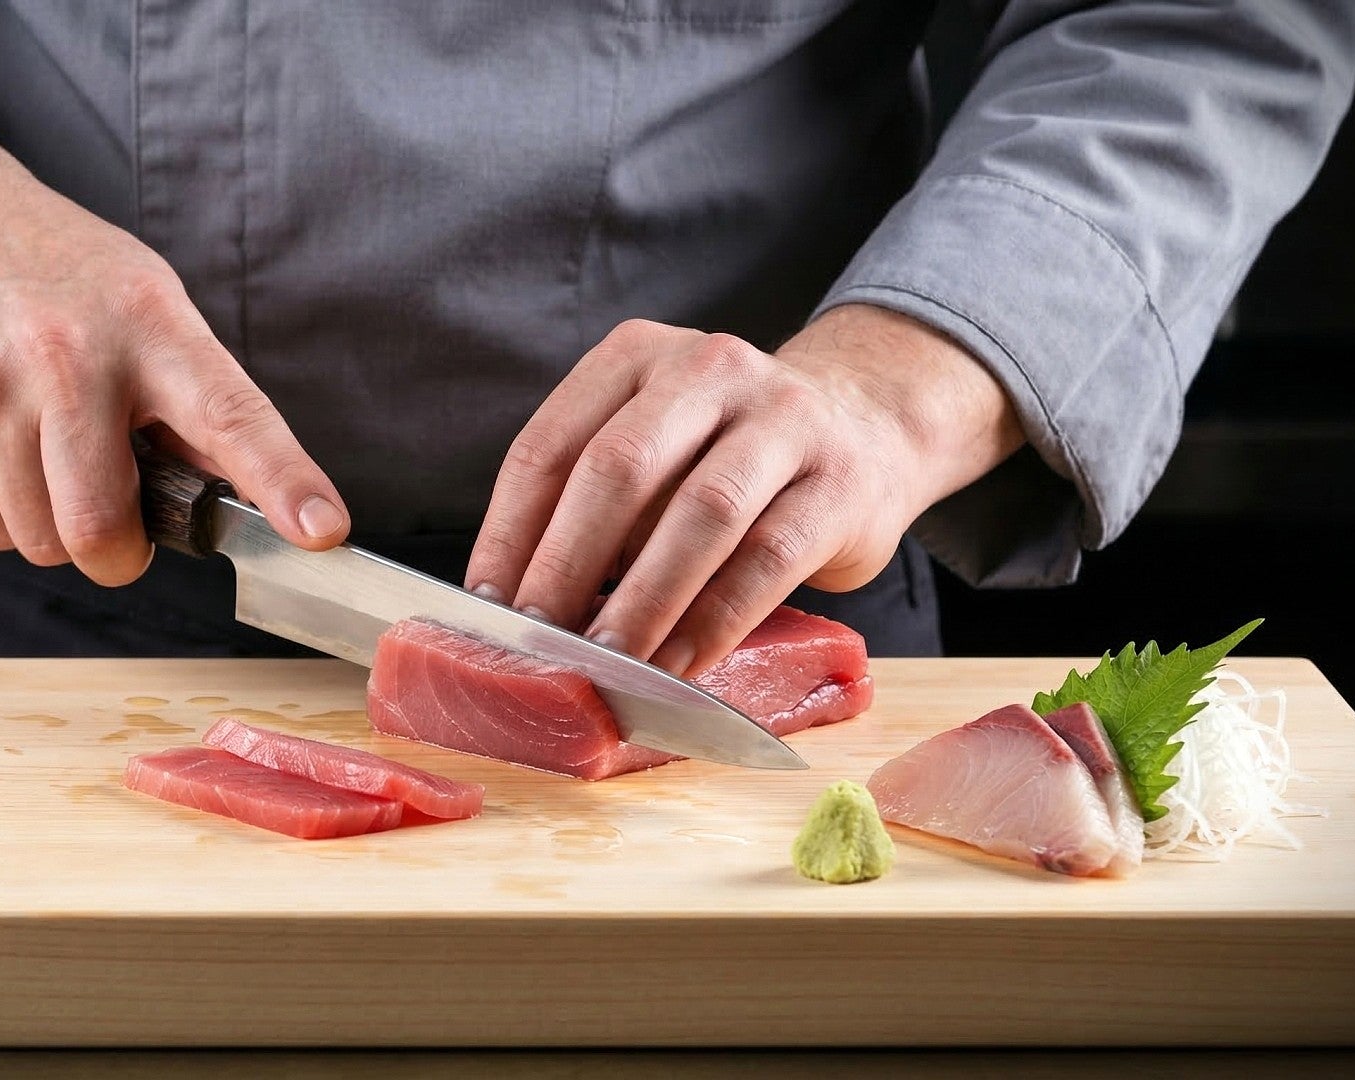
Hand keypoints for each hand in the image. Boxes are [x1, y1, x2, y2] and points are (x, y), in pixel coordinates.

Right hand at [0, 90, 348, 583]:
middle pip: (99, 528)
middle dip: (117, 547)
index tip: (322, 530)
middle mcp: (67, 358)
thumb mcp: (152, 308)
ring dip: (56, 524)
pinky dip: (4, 511)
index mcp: (151, 326)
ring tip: (50, 449)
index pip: (230, 416)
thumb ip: (201, 405)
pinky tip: (5, 446)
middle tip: (118, 506)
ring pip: (40, 543)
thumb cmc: (65, 278)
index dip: (281, 481)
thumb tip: (257, 502)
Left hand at [465, 306, 1023, 675]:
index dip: (511, 532)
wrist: (868, 426)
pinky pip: (768, 556)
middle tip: (537, 640)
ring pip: (699, 513)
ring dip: (642, 600)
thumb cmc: (727, 458)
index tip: (486, 606)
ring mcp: (783, 417)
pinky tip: (680, 664)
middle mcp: (707, 369)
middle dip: (567, 563)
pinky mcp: (839, 479)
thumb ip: (593, 506)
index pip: (550, 445)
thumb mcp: (653, 450)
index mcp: (635, 356)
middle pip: (618, 470)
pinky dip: (715, 619)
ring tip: (606, 661)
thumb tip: (520, 609)